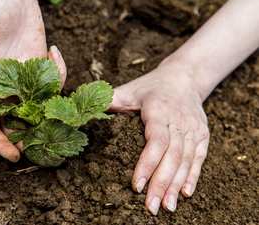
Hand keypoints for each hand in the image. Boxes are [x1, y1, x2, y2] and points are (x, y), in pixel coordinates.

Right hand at [0, 0, 66, 161]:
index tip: (14, 156)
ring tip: (60, 110)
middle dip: (28, 136)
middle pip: (15, 122)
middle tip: (45, 143)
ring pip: (38, 108)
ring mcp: (27, 80)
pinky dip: (60, 72)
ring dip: (49, 112)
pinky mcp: (43, 69)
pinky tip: (54, 51)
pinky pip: (55, 82)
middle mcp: (6, 88)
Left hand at [110, 62, 209, 214]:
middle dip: (161, 183)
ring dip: (176, 185)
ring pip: (186, 160)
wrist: (185, 77)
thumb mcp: (129, 89)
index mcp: (159, 110)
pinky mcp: (202, 135)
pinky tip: (184, 194)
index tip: (137, 185)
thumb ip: (110, 100)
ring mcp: (193, 129)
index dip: (147, 164)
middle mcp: (179, 121)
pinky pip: (199, 158)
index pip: (156, 141)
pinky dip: (192, 176)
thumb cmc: (151, 87)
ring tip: (166, 207)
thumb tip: (84, 112)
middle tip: (151, 207)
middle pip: (172, 156)